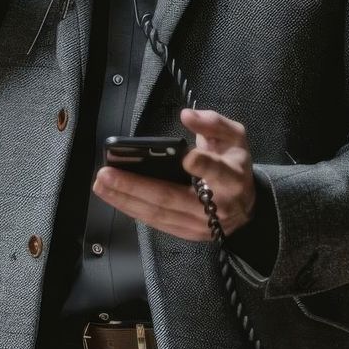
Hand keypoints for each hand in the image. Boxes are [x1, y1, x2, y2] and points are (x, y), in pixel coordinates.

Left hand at [92, 109, 256, 241]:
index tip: (186, 157)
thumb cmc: (235, 164)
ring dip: (125, 200)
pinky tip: (114, 197)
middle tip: (106, 174)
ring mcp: (200, 224)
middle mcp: (217, 206)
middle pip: (172, 197)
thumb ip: (214, 123)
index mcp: (233, 178)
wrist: (247, 205)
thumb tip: (187, 115)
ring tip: (101, 185)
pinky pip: (156, 222)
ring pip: (159, 214)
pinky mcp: (187, 233)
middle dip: (136, 186)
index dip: (203, 165)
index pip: (218, 171)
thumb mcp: (235, 137)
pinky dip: (133, 209)